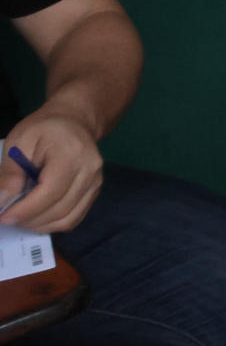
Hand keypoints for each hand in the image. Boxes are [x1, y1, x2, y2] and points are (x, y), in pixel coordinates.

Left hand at [1, 109, 101, 232]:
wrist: (74, 120)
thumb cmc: (44, 129)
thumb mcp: (19, 142)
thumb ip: (10, 173)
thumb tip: (1, 202)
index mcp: (71, 154)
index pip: (50, 191)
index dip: (26, 210)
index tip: (4, 217)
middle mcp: (90, 171)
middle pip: (60, 209)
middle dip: (30, 220)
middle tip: (8, 217)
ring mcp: (95, 182)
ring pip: (68, 219)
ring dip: (40, 225)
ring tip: (21, 218)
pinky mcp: (94, 190)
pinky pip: (74, 218)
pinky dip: (53, 224)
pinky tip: (37, 217)